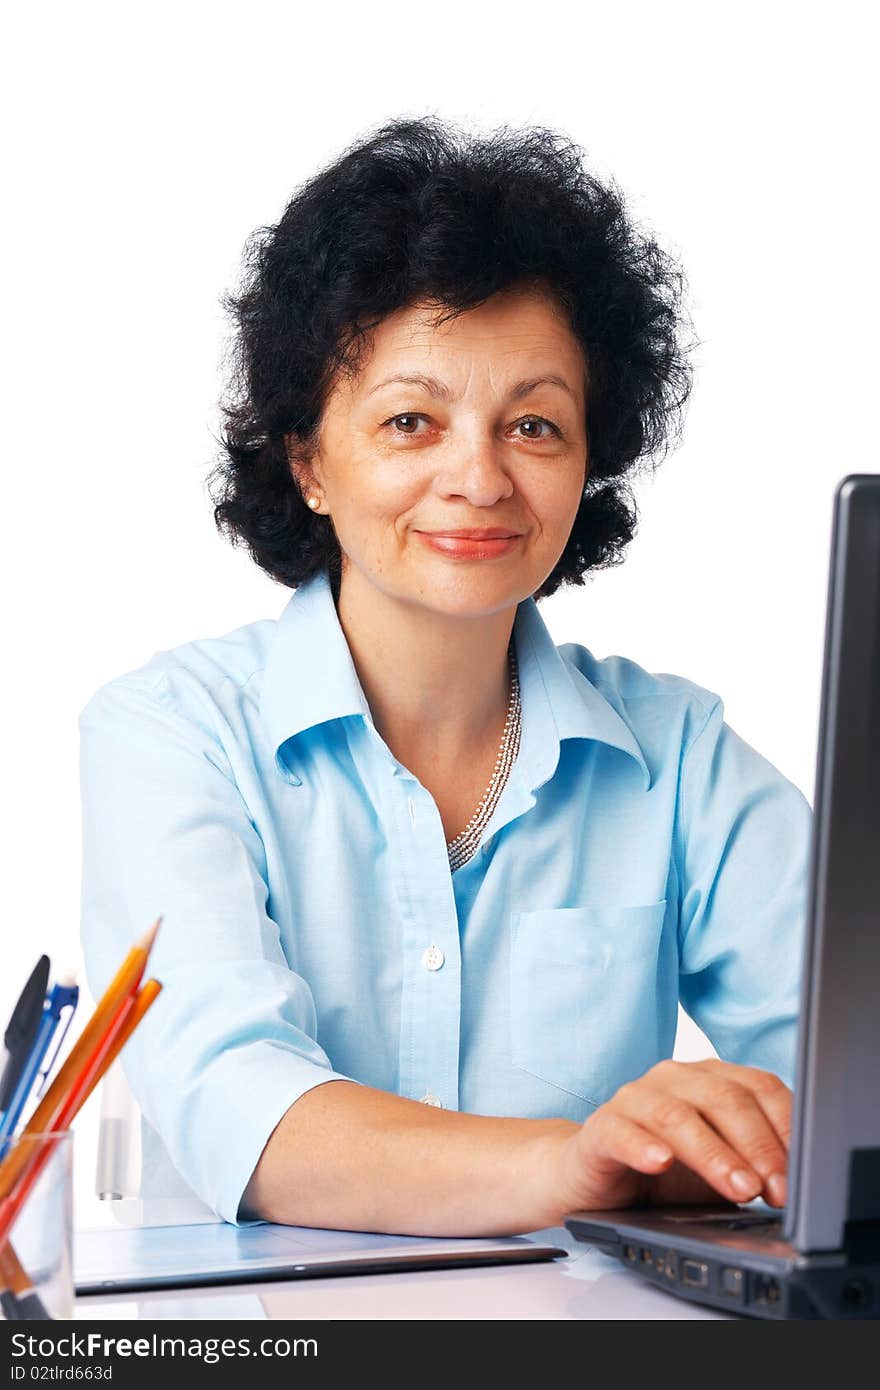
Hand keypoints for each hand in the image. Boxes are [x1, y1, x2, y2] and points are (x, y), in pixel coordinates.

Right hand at [550, 1058, 790, 1216]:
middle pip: (724, 1098)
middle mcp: (674, 1078)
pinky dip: (644, 1146)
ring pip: (678, 1115)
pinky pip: (622, 1131)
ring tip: (739, 1189)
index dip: (786, 1128)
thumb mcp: (722, 1169)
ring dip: (714, 1155)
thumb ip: (755, 1166)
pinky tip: (661, 1163)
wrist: (598, 1178)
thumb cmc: (667, 1171)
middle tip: (776, 1190)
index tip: (801, 1174)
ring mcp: (634, 1098)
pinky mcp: (601, 1128)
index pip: (760, 1087)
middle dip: (758, 1146)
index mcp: (711, 1078)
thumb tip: (797, 1185)